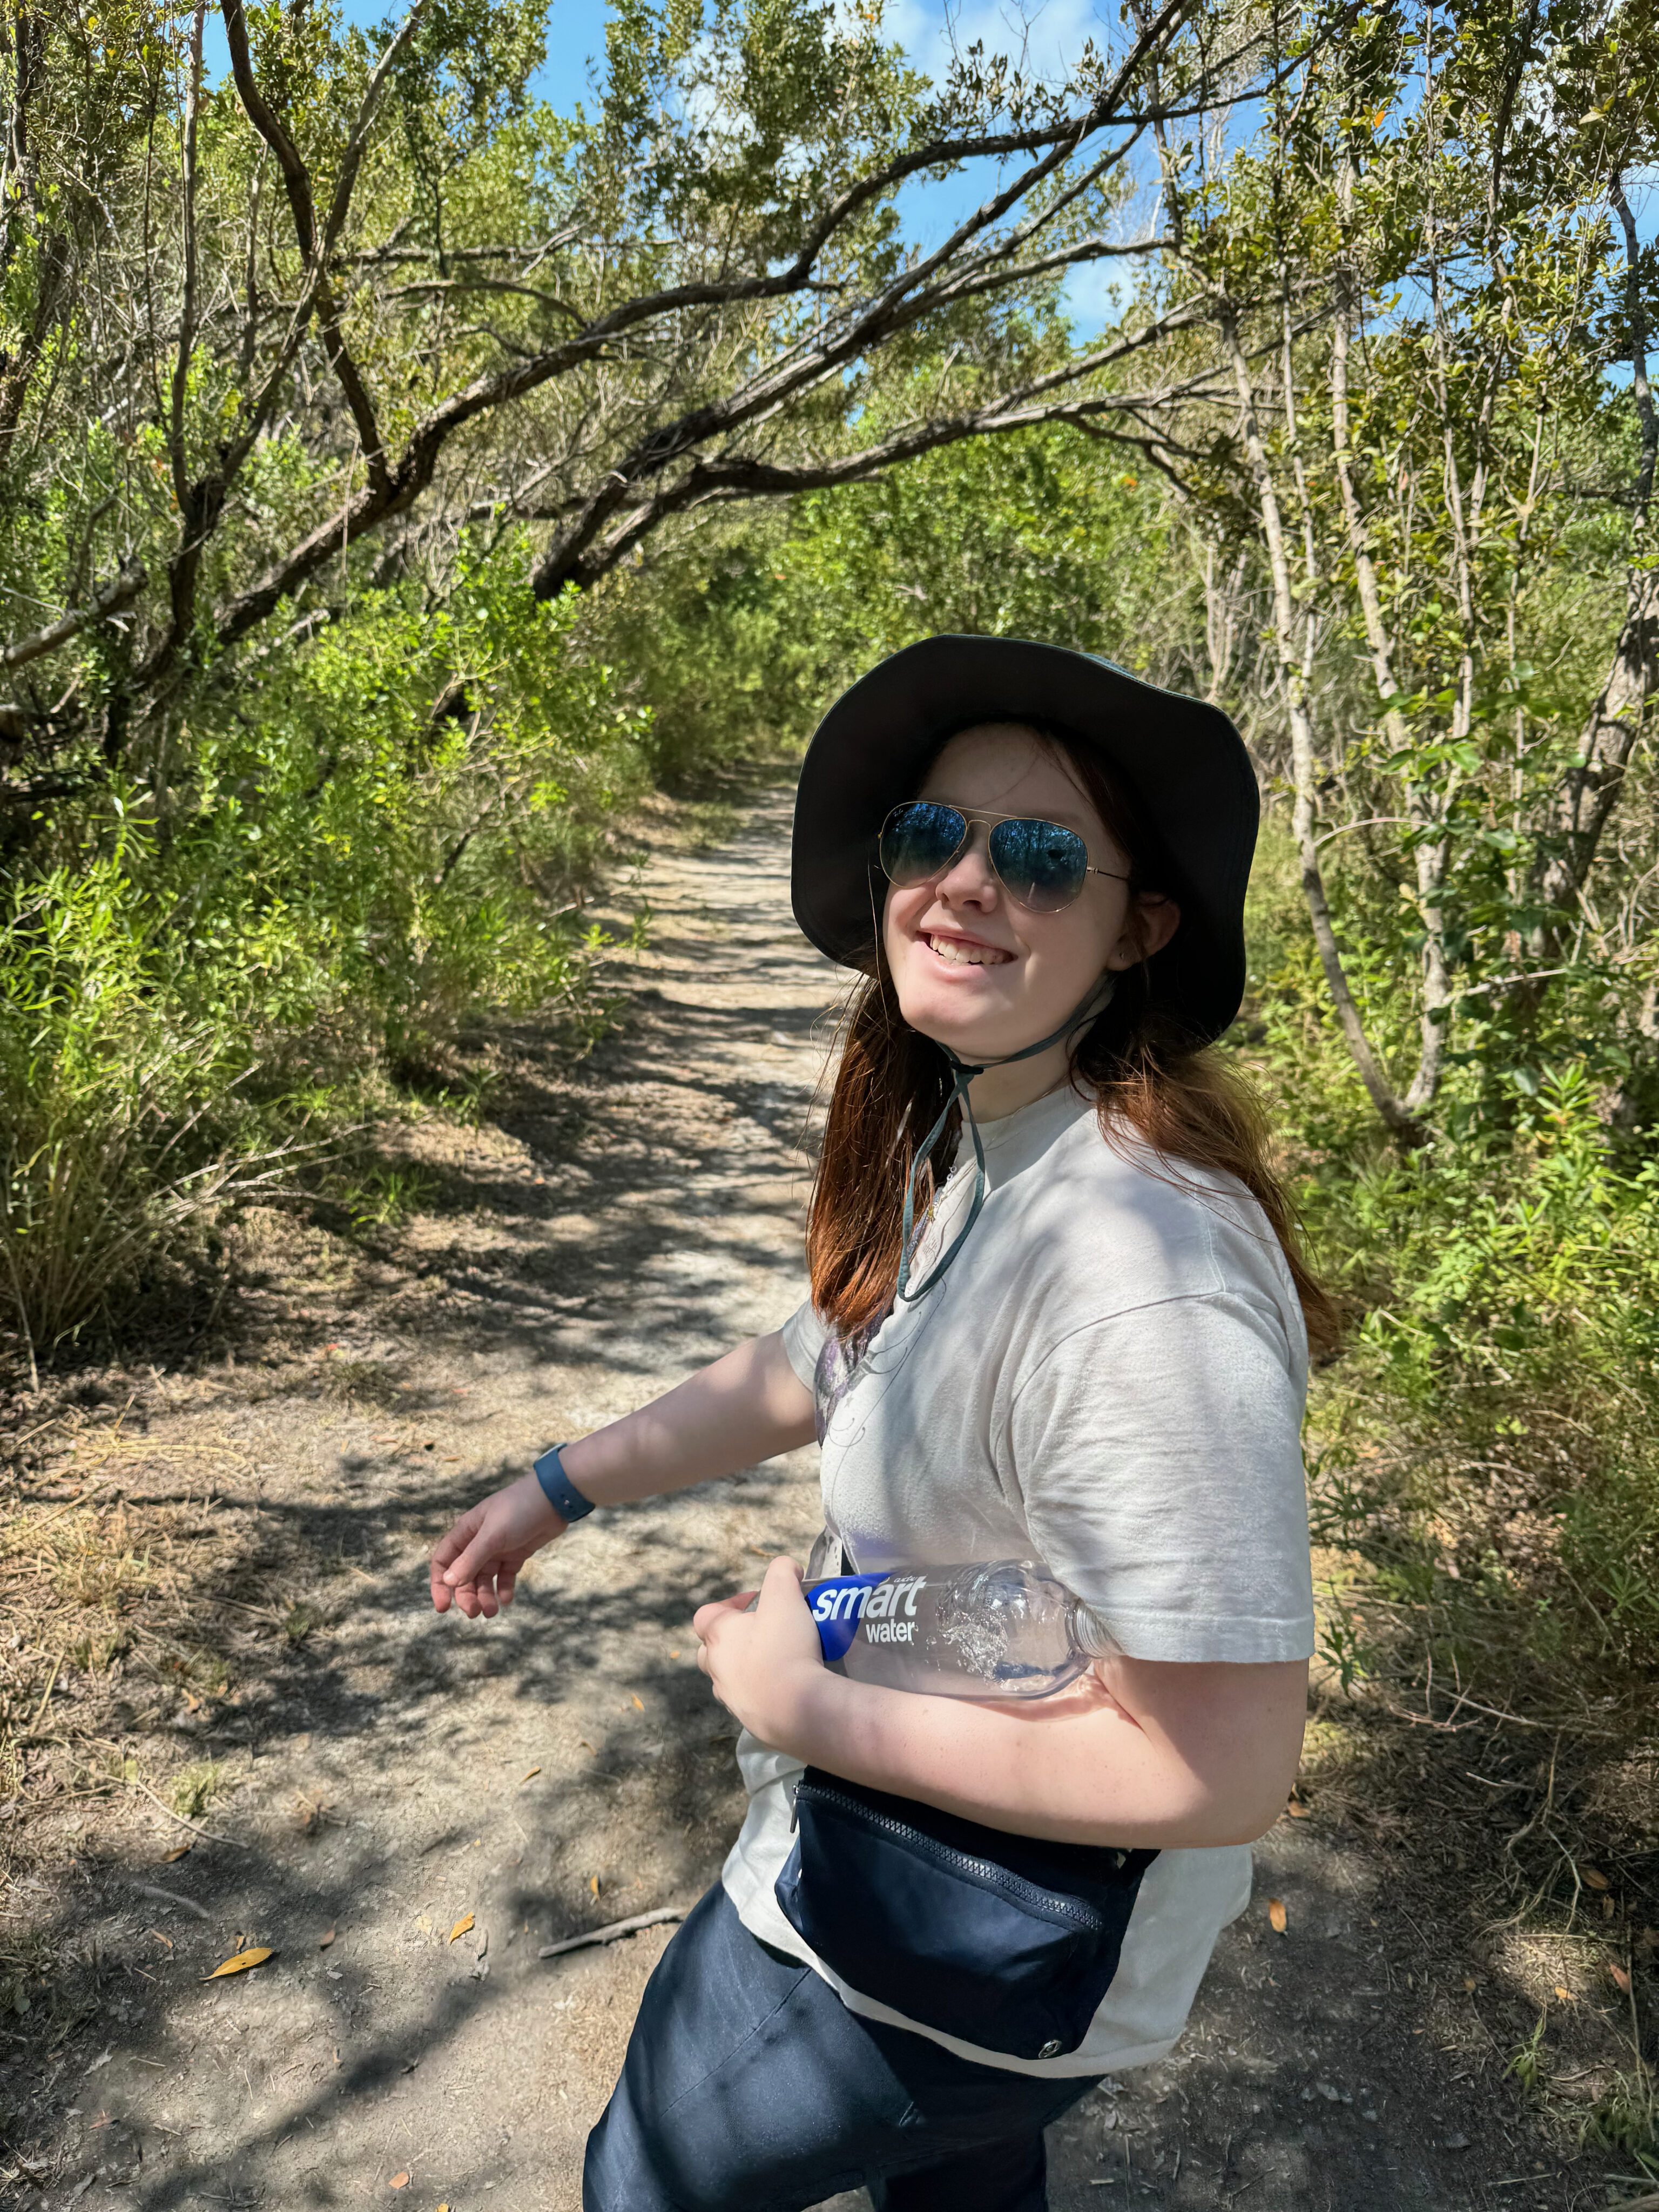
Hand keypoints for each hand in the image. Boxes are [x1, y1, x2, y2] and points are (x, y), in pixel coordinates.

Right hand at [430, 1472, 564, 1617]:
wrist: (555, 1499)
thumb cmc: (519, 1510)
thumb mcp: (493, 1535)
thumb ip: (471, 1559)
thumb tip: (448, 1582)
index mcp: (466, 1533)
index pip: (443, 1561)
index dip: (440, 1584)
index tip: (444, 1607)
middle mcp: (478, 1542)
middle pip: (464, 1575)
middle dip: (466, 1595)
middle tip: (475, 1612)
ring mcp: (498, 1549)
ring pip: (484, 1579)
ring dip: (485, 1596)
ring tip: (492, 1612)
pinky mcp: (516, 1554)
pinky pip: (505, 1577)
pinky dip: (504, 1589)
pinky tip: (506, 1599)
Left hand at [692, 1555, 825, 1746]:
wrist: (798, 1708)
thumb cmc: (785, 1647)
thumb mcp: (785, 1595)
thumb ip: (782, 1571)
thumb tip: (787, 1568)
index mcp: (718, 1635)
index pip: (705, 1615)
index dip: (727, 1605)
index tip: (754, 1604)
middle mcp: (716, 1667)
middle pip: (709, 1650)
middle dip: (730, 1641)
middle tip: (760, 1635)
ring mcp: (729, 1697)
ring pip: (727, 1678)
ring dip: (744, 1668)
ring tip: (775, 1663)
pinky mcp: (747, 1720)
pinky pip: (747, 1701)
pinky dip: (760, 1693)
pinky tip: (785, 1688)